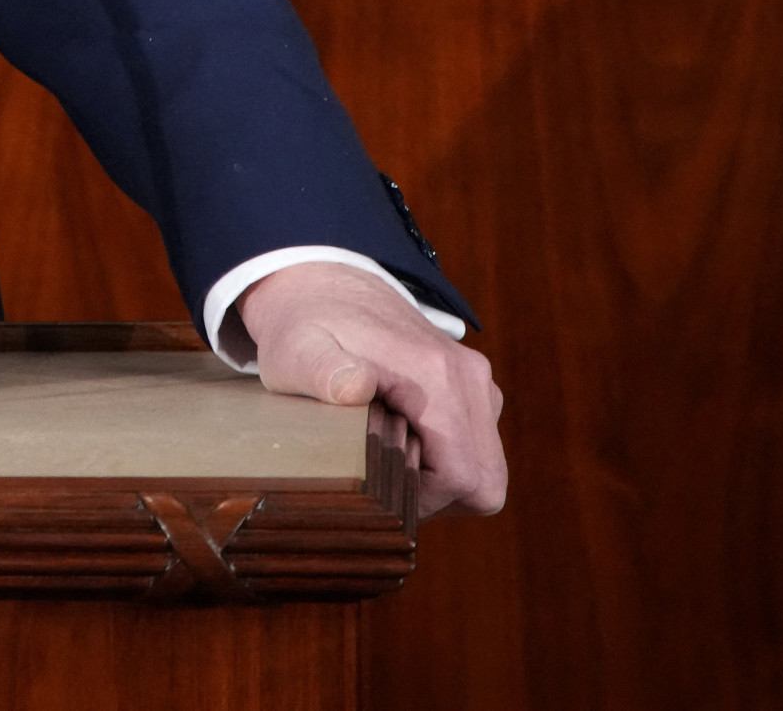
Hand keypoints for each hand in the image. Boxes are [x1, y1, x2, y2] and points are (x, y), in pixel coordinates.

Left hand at [238, 260, 506, 516]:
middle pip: (486, 481)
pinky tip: (399, 441)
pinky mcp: (470, 385)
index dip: (423, 501)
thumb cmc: (304, 324)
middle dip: (439, 499)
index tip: (379, 490)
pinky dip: (446, 460)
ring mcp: (475, 380)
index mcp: (437, 376)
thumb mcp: (297, 351)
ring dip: (442, 480)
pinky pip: (476, 446)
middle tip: (384, 483)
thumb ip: (323, 371)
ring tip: (386, 458)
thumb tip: (355, 386)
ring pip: (485, 467)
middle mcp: (469, 378)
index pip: (463, 477)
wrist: (322, 281)